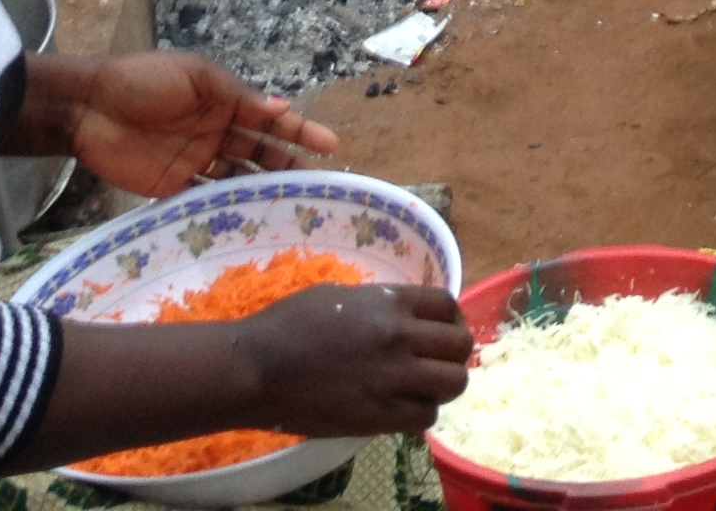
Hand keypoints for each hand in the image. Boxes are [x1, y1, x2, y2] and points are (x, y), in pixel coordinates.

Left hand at [48, 50, 337, 197]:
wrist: (88, 107)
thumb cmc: (144, 81)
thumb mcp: (196, 78)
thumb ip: (237, 97)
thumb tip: (281, 108)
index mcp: (223, 100)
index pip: (268, 119)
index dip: (299, 131)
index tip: (330, 146)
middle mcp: (215, 131)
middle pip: (259, 152)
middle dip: (288, 165)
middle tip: (316, 185)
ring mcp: (194, 160)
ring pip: (237, 178)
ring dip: (261, 189)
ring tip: (290, 207)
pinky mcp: (171, 186)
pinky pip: (205, 199)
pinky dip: (225, 208)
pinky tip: (246, 220)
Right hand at [238, 283, 472, 436]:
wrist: (255, 368)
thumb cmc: (287, 324)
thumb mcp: (340, 296)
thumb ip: (378, 305)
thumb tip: (401, 315)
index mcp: (388, 302)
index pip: (447, 304)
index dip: (450, 318)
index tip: (440, 330)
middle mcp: (398, 337)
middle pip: (460, 346)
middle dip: (452, 354)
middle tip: (435, 362)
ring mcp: (391, 378)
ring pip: (452, 384)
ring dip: (442, 386)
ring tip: (422, 389)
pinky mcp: (378, 416)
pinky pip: (424, 418)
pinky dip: (419, 415)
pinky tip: (402, 410)